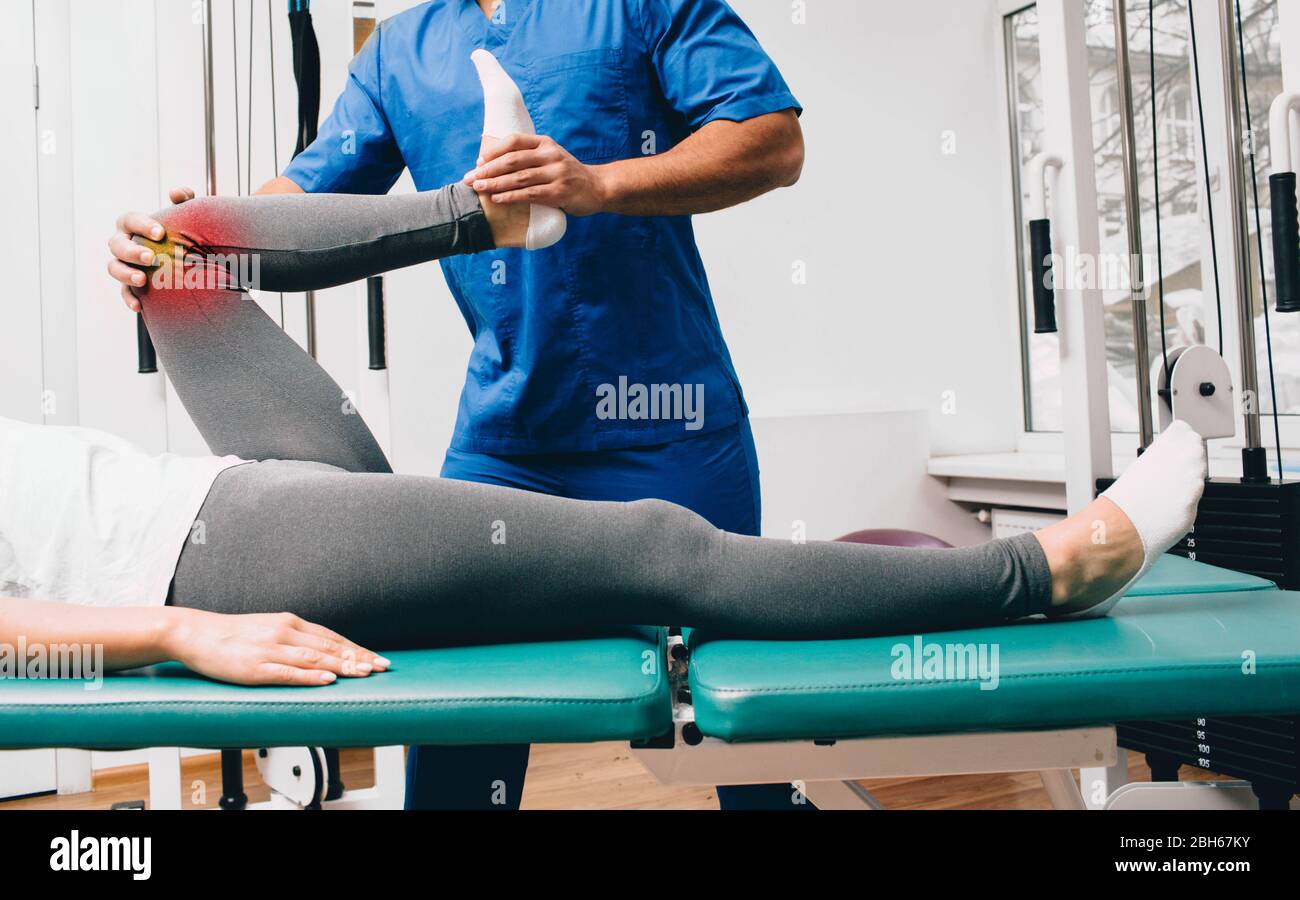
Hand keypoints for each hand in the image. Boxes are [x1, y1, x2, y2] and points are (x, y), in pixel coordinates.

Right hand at [108, 187, 195, 312]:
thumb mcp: (185, 215)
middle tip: (151, 257)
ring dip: (125, 274)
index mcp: (131, 224)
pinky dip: (129, 299)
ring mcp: (123, 264)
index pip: (129, 220)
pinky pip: (124, 292)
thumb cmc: (180, 231)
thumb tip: (177, 193)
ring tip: (142, 280)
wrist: (183, 257)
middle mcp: (123, 243)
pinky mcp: (129, 284)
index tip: (161, 232)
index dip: (142, 224)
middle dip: (131, 251)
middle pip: (117, 245)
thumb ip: (185, 200)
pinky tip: (139, 306)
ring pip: (114, 268)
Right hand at [164, 608, 390, 686]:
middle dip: (359, 658)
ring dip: (343, 666)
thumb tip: (322, 652)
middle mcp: (284, 633)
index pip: (332, 637)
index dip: (357, 649)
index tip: (378, 659)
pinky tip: (328, 680)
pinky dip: (310, 676)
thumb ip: (294, 638)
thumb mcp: (269, 629)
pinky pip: (288, 672)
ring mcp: (270, 650)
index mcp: (289, 623)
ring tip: (365, 673)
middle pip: (330, 646)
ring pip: (315, 658)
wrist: (195, 633)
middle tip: (383, 667)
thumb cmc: (233, 635)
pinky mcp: (256, 667)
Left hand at [463, 134, 608, 215]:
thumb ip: (529, 157)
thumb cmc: (567, 175)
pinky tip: (498, 200)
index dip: (493, 151)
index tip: (478, 163)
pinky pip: (530, 194)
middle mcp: (551, 155)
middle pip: (512, 160)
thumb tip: (494, 162)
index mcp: (545, 143)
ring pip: (519, 177)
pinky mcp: (560, 192)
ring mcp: (556, 173)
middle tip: (470, 179)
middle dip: (488, 170)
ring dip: (495, 184)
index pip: (514, 142)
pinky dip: (511, 197)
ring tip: (479, 189)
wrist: (598, 187)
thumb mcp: (551, 157)